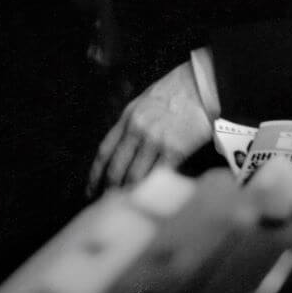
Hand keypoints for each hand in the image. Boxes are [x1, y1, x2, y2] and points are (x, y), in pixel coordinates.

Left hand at [89, 62, 212, 194]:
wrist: (200, 85)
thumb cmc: (175, 92)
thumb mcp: (144, 103)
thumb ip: (133, 125)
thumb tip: (126, 150)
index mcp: (127, 118)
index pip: (104, 151)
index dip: (96, 173)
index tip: (90, 189)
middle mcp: (136, 130)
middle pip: (117, 167)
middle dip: (110, 189)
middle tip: (108, 204)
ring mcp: (155, 140)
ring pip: (136, 175)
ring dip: (131, 193)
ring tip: (129, 206)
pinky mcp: (176, 149)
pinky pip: (160, 175)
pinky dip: (154, 188)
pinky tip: (151, 198)